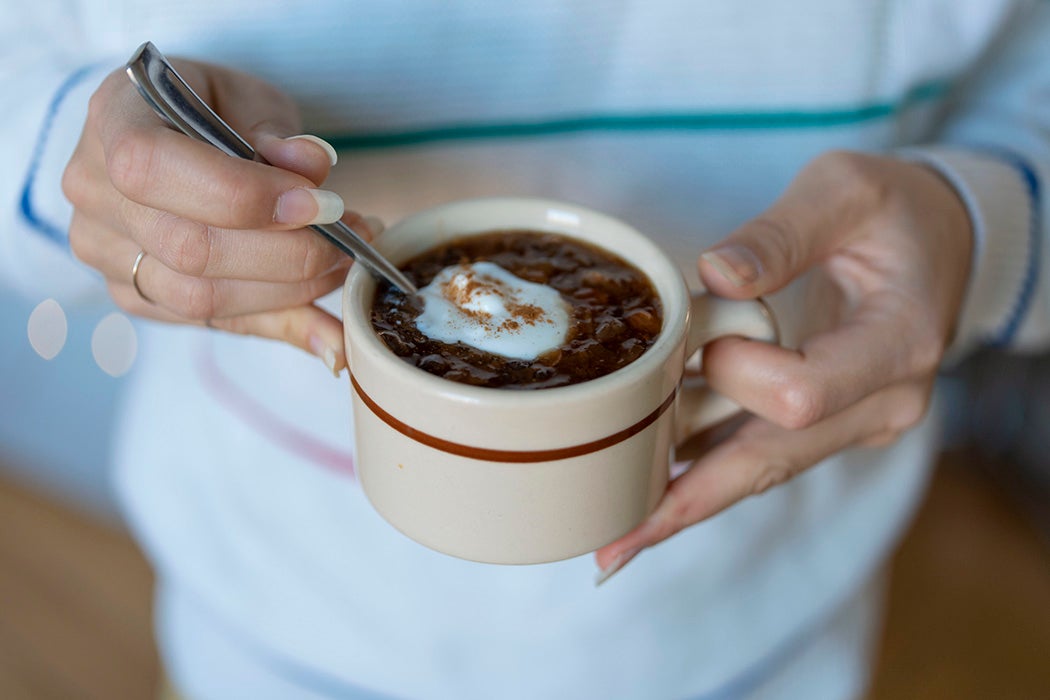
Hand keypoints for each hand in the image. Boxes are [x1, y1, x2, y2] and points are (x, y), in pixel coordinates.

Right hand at [62, 59, 375, 373]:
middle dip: (290, 254)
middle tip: (354, 239)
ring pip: (200, 298)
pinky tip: (329, 324)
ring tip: (345, 265)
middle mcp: (93, 192)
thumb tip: (313, 167)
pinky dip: (280, 322)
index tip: (322, 204)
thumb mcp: (248, 98)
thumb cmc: (210, 108)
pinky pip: (213, 322)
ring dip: (292, 291)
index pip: (154, 168)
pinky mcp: (134, 295)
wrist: (168, 135)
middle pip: (189, 248)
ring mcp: (105, 252)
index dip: (243, 194)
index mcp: (111, 120)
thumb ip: (276, 132)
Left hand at [595, 151, 972, 581]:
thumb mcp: (845, 190)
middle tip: (613, 543)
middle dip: (689, 500)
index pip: (803, 395)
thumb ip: (782, 232)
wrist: (941, 243)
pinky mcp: (830, 425)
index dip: (737, 375)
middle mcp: (882, 403)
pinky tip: (651, 501)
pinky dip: (707, 477)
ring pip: (762, 473)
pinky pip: (763, 457)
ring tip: (615, 541)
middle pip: (772, 463)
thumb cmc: (894, 210)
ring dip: (688, 501)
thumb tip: (715, 274)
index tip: (705, 336)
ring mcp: (857, 423)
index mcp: (897, 344)